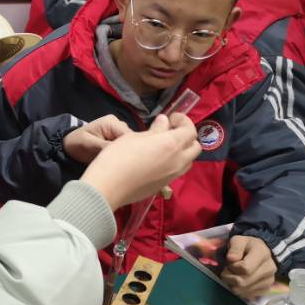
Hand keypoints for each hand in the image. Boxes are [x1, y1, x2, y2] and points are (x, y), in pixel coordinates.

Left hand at [63, 115, 130, 163]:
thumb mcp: (89, 144)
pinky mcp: (118, 141)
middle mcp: (119, 125)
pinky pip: (125, 149)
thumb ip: (105, 146)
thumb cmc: (76, 142)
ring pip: (130, 146)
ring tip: (118, 165)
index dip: (130, 149)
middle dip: (128, 153)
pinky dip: (122, 157)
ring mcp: (119, 133)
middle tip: (120, 166)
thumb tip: (121, 152)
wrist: (70, 144)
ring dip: (125, 156)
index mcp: (111, 122)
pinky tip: (118, 164)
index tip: (125, 162)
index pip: (128, 136)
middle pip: (132, 141)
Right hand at [80, 113, 200, 209]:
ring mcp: (172, 176)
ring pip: (188, 162)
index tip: (171, 118)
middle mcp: (178, 161)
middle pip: (195, 147)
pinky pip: (176, 172)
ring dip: (182, 152)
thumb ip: (155, 130)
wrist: (108, 186)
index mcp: (172, 144)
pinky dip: (172, 163)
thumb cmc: (119, 156)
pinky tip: (155, 161)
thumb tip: (164, 122)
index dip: (183, 121)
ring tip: (164, 147)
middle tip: (170, 132)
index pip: (190, 130)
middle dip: (186, 137)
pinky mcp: (163, 186)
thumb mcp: (135, 136)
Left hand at [221, 235, 277, 296]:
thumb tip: (231, 259)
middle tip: (227, 270)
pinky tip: (241, 280)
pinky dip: (240, 290)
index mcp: (263, 253)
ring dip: (232, 284)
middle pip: (242, 282)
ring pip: (243, 291)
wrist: (260, 252)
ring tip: (234, 275)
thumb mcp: (238, 240)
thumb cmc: (246, 246)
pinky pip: (247, 295)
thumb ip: (234, 248)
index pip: (244, 268)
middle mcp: (270, 268)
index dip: (232, 267)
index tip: (230, 262)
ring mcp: (269, 280)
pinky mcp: (266, 289)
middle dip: (229, 277)